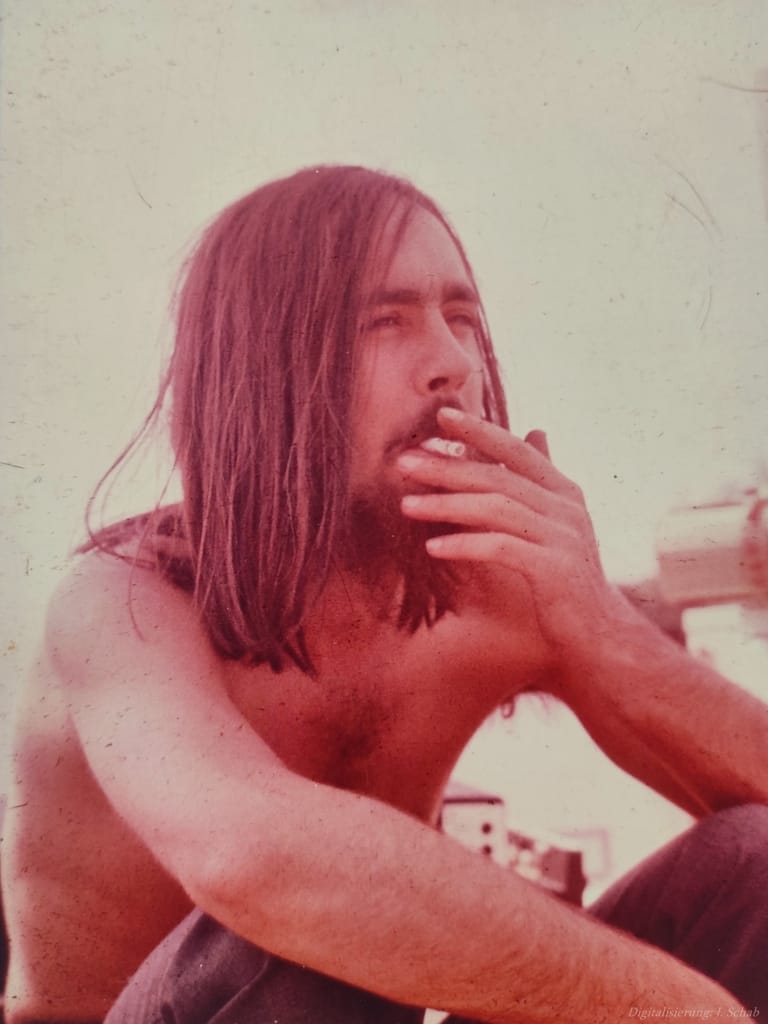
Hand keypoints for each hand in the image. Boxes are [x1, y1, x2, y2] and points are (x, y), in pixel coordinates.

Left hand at [398, 407, 627, 688]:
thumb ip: (539, 482)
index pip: (516, 450)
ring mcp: (562, 537)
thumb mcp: (555, 523)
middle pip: (497, 477)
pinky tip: (433, 547)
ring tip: (406, 505)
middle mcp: (565, 508)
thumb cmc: (567, 578)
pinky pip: (500, 548)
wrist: (600, 633)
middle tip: (403, 462)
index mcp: (563, 492)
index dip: (479, 431)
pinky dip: (464, 545)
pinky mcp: (554, 570)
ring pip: (496, 508)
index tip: (440, 417)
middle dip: (447, 467)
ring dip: (446, 504)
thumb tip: (536, 430)